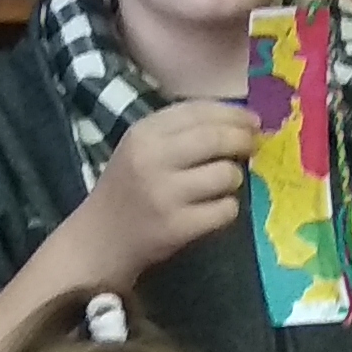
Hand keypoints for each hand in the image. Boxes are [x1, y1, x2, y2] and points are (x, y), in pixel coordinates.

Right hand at [69, 101, 257, 282]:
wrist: (99, 240)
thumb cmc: (126, 190)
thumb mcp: (140, 148)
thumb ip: (180, 132)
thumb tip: (238, 122)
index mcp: (143, 134)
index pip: (197, 111)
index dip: (232, 113)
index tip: (252, 120)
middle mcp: (152, 159)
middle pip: (215, 138)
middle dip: (243, 140)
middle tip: (252, 146)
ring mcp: (165, 194)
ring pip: (226, 175)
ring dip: (234, 179)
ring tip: (224, 184)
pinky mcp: (178, 226)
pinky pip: (225, 210)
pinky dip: (227, 209)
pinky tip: (215, 210)